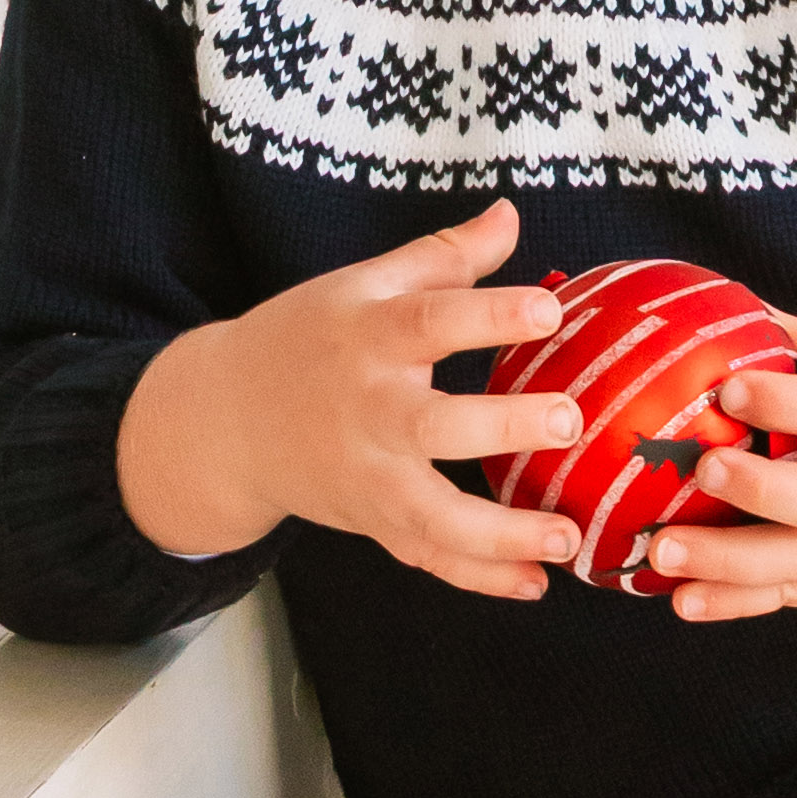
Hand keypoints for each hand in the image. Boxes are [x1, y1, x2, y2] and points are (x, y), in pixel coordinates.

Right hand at [115, 201, 585, 598]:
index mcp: (369, 338)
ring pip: (432, 516)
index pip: (430, 321)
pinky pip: (427, 557)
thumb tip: (510, 213)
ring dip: (502, 535)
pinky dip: (478, 578)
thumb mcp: (364, 285)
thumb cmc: (309, 339)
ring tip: (567, 538)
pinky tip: (535, 584)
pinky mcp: (372, 521)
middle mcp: (368, 411)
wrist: (226, 420)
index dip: (490, 314)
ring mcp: (367, 476)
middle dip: (502, 427)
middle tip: (570, 421)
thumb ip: (443, 257)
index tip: (550, 310)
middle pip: (432, 426)